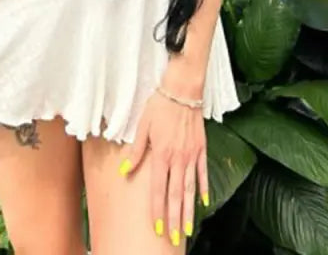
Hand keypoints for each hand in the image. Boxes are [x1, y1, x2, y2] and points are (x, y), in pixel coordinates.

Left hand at [118, 89, 208, 246]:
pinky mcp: (201, 148)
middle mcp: (178, 158)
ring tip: (186, 228)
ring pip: (190, 189)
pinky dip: (204, 189)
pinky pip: (202, 173)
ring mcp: (191, 155)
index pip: (158, 189)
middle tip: (172, 238)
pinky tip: (204, 202)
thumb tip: (124, 171)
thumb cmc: (159, 105)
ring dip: (187, 210)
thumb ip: (135, 151)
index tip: (156, 228)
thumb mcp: (142, 125)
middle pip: (175, 195)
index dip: (157, 210)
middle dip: (173, 219)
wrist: (182, 89)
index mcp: (161, 154)